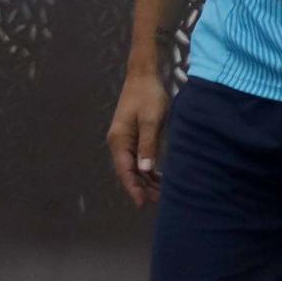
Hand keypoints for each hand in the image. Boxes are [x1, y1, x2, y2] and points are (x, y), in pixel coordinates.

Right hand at [107, 72, 169, 206]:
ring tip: (163, 193)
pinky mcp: (133, 137)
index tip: (143, 203)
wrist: (144, 76)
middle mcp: (118, 143)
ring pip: (134, 167)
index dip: (134, 188)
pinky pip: (138, 158)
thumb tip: (145, 169)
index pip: (125, 170)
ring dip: (147, 180)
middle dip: (143, 187)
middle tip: (160, 201)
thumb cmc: (148, 95)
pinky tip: (160, 177)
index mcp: (119, 140)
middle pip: (129, 171)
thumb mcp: (151, 120)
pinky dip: (148, 169)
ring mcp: (125, 140)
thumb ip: (148, 144)